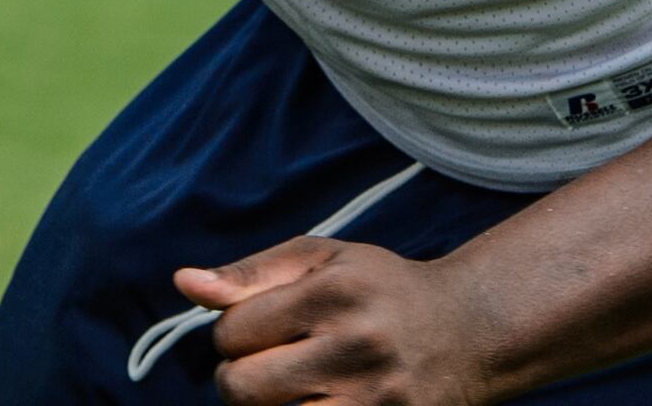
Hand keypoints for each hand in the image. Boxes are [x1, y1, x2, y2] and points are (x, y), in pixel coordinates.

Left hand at [180, 238, 505, 405]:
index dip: (232, 332)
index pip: (232, 331)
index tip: (259, 329)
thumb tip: (182, 283)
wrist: (468, 331)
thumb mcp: (322, 259)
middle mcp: (355, 347)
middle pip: (241, 386)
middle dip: (238, 378)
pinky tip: (308, 402)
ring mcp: (373, 400)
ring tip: (287, 388)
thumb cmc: (380, 289)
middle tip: (264, 366)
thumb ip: (251, 273)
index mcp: (334, 293)